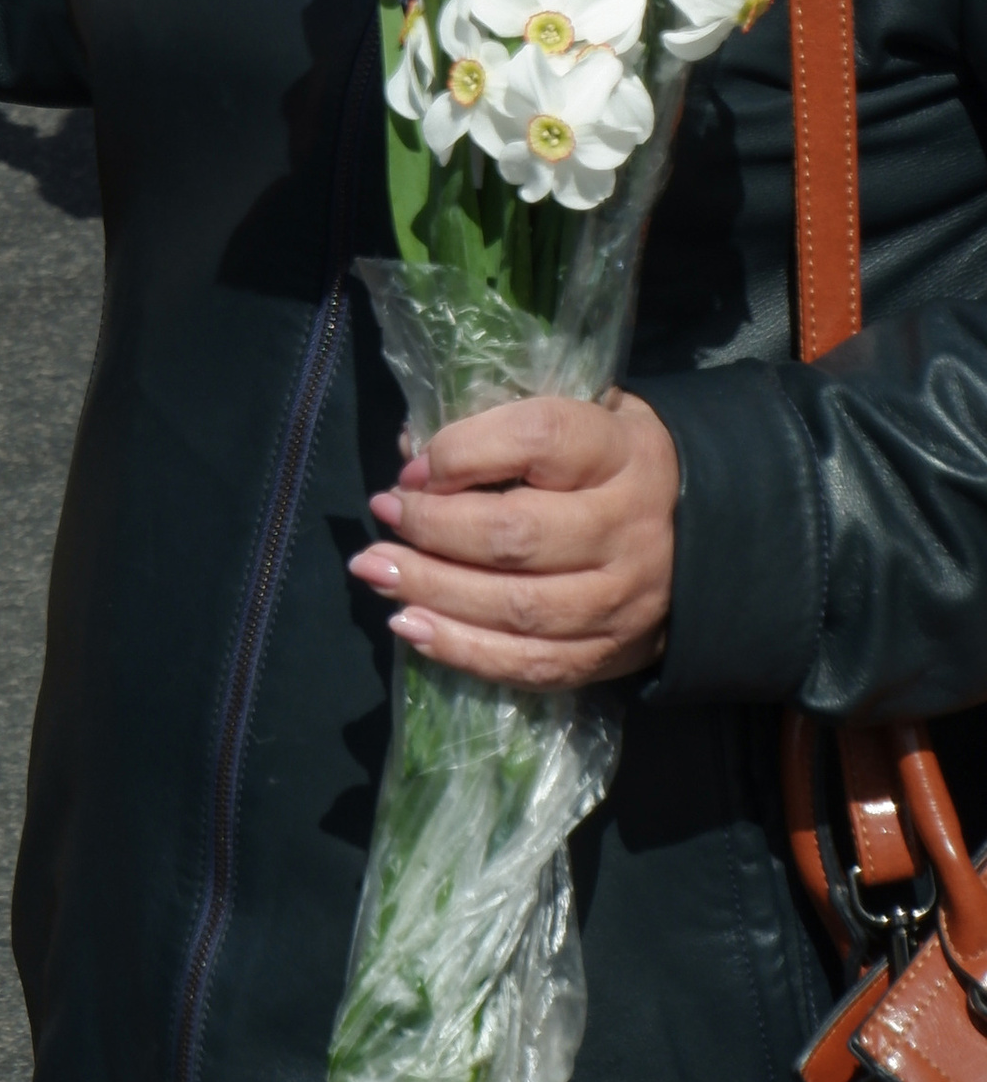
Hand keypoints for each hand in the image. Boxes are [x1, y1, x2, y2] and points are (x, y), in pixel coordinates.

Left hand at [347, 391, 679, 686]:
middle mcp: (628, 525)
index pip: (537, 438)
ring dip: (434, 593)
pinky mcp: (613, 654)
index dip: (461, 453)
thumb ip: (499, 429)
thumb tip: (411, 456)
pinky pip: (531, 663)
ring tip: (376, 573)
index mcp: (619, 450)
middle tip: (381, 517)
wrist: (704, 537)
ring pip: (518, 607)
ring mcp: (624, 598)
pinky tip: (411, 627)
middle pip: (516, 535)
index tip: (412, 467)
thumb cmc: (610, 464)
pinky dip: (463, 649)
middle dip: (433, 530)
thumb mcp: (575, 418)